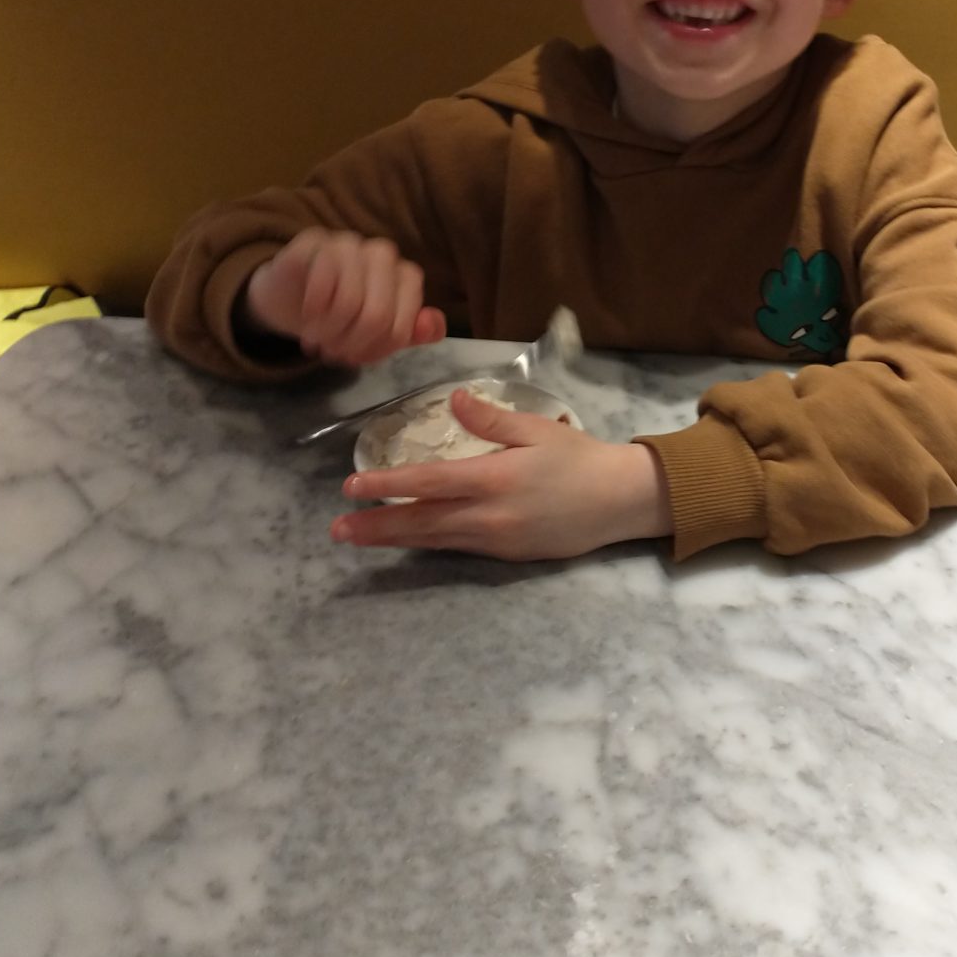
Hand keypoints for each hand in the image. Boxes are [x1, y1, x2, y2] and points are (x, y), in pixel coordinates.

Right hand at [245, 228, 445, 364]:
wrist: (290, 297)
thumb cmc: (340, 315)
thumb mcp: (377, 333)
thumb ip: (410, 332)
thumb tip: (433, 327)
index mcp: (405, 276)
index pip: (402, 327)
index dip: (377, 351)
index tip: (356, 359)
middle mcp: (383, 254)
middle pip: (377, 316)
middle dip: (351, 344)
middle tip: (332, 352)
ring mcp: (350, 244)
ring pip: (349, 300)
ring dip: (328, 330)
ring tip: (317, 339)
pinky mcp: (316, 241)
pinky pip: (322, 276)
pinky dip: (313, 308)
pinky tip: (307, 316)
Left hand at [331, 388, 671, 559]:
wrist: (620, 502)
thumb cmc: (578, 457)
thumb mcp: (538, 428)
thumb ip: (492, 419)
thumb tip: (455, 400)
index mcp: (495, 479)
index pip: (430, 483)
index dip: (388, 485)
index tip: (352, 487)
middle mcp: (490, 516)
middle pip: (422, 523)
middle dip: (376, 526)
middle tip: (337, 529)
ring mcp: (497, 540)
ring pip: (434, 540)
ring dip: (393, 539)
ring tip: (357, 538)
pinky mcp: (505, 556)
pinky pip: (457, 547)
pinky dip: (427, 543)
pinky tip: (406, 539)